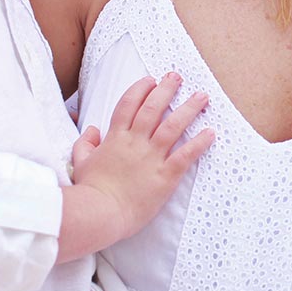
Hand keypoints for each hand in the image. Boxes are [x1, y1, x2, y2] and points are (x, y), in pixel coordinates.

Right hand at [70, 73, 212, 246]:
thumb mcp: (81, 163)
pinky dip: (199, 143)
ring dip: (189, 109)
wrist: (100, 213)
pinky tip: (210, 133)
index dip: (141, 89)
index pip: (129, 104)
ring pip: (173, 126)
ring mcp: (151, 158)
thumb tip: (91, 129)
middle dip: (166, 89)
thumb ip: (85, 143)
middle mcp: (135, 142)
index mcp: (115, 138)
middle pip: (153, 108)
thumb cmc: (90, 190)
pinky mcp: (165, 176)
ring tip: (202, 97)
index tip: (151, 80)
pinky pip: (185, 155)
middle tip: (177, 77)